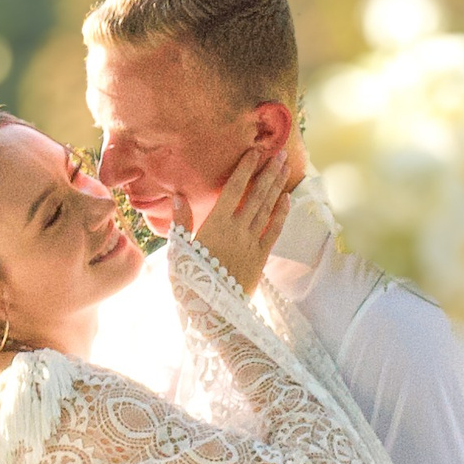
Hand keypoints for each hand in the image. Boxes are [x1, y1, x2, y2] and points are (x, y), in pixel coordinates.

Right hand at [180, 146, 292, 295]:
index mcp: (216, 224)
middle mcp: (238, 229)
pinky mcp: (261, 256)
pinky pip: (275, 230)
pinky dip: (281, 213)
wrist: (213, 311)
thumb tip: (177, 196)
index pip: (234, 189)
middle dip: (269, 172)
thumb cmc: (190, 281)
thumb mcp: (178, 251)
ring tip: (286, 167)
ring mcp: (252, 242)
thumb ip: (180, 222)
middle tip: (281, 153)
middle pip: (257, 194)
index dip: (246, 169)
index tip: (255, 151)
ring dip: (277, 186)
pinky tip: (286, 199)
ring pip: (268, 208)